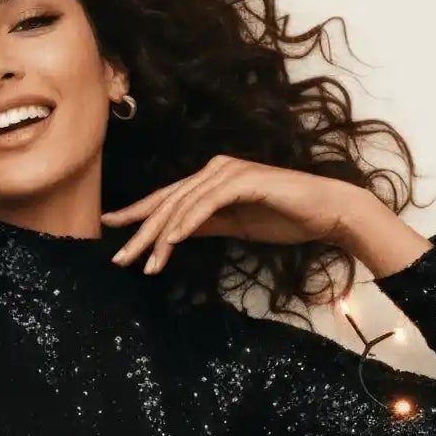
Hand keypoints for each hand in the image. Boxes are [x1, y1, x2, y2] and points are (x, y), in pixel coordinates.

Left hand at [101, 155, 366, 274]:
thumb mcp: (233, 225)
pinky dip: (188, 222)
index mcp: (210, 180)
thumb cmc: (283, 217)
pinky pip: (208, 203)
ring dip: (162, 237)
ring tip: (146, 264)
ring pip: (183, 205)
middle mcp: (215, 170)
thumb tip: (172, 236)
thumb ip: (204, 225)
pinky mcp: (245, 180)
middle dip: (140, 232)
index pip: (166, 199)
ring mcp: (230, 172)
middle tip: (119, 258)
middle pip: (168, 203)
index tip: (109, 225)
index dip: (136, 213)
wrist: (325, 212)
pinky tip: (172, 241)